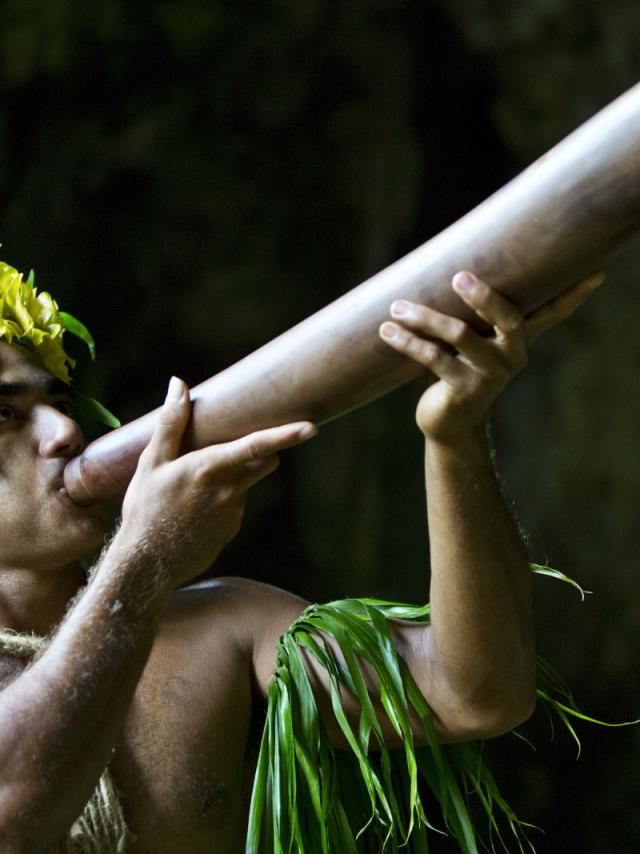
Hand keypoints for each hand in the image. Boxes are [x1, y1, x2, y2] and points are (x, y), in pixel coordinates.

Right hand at [119, 377, 316, 586]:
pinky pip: (235, 504)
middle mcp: (230, 490)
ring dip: (232, 476)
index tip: (311, 428)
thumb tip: (179, 384)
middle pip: (265, 461)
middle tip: (235, 443)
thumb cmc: (145, 510)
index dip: (286, 435)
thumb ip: (170, 422)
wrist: (148, 565)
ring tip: (192, 487)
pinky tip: (193, 510)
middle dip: (262, 450)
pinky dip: (222, 500)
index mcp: (210, 468)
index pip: (256, 446)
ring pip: (246, 482)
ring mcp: (234, 512)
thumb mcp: (150, 463)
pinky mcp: (232, 528)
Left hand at [379, 270, 603, 444]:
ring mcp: (490, 375)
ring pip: (459, 334)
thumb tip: (459, 263)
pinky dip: (407, 342)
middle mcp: (512, 356)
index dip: (574, 294)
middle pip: (508, 317)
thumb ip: (475, 313)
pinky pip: (433, 358)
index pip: (553, 313)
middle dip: (484, 295)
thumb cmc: (458, 369)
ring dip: (423, 317)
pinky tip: (387, 331)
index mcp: (519, 340)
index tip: (598, 273)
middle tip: (459, 277)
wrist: (449, 422)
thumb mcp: (473, 340)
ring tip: (396, 306)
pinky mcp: (464, 390)